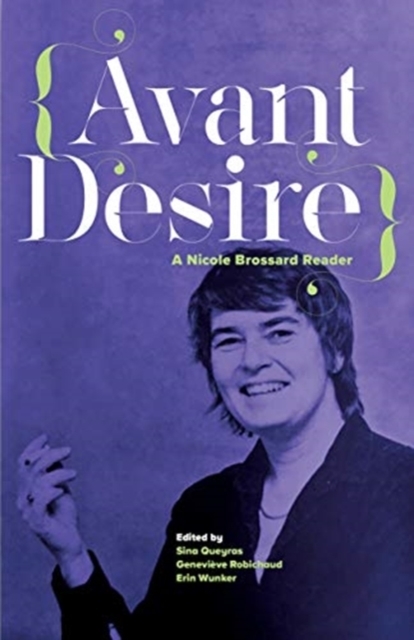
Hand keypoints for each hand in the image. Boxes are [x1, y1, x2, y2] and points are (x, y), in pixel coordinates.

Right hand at [17, 434, 92, 584]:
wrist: (69, 541)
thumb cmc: (63, 513)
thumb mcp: (59, 486)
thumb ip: (53, 470)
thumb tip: (48, 448)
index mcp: (27, 489)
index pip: (22, 465)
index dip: (32, 449)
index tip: (45, 437)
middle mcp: (24, 499)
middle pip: (31, 469)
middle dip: (50, 455)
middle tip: (68, 451)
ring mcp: (29, 512)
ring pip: (37, 483)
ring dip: (57, 473)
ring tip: (73, 474)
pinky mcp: (37, 523)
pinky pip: (39, 503)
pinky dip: (50, 493)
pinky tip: (61, 491)